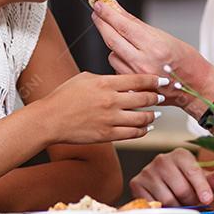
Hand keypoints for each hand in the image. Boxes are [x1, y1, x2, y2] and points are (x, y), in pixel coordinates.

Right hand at [38, 72, 162, 144]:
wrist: (50, 119)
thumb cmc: (63, 97)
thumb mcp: (84, 78)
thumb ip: (105, 79)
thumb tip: (122, 82)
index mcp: (105, 83)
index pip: (138, 80)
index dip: (154, 80)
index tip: (163, 80)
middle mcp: (110, 101)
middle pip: (144, 99)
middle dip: (157, 97)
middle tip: (161, 96)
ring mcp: (110, 119)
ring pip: (142, 118)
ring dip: (152, 116)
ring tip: (155, 114)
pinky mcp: (107, 135)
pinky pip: (132, 134)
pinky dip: (143, 131)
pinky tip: (146, 128)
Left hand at [91, 0, 213, 117]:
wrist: (196, 87)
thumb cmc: (185, 60)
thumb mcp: (164, 37)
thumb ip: (137, 25)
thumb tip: (117, 9)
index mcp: (154, 47)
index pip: (123, 26)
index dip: (108, 14)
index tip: (99, 4)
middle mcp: (143, 63)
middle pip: (112, 39)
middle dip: (101, 23)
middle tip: (96, 12)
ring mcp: (137, 77)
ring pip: (112, 54)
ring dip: (113, 44)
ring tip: (124, 40)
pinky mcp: (133, 87)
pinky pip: (118, 68)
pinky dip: (120, 60)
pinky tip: (131, 59)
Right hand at [129, 147, 213, 206]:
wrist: (160, 180)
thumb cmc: (182, 178)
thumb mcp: (199, 177)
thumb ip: (213, 178)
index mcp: (180, 154)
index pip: (193, 172)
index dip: (202, 189)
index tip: (207, 199)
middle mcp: (162, 159)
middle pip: (182, 190)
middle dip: (189, 201)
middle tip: (191, 201)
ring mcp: (147, 171)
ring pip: (168, 200)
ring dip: (176, 207)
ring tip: (178, 201)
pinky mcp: (136, 183)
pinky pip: (153, 204)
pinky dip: (161, 208)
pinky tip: (164, 203)